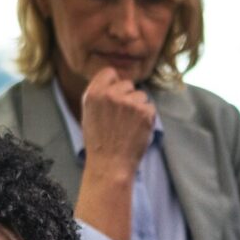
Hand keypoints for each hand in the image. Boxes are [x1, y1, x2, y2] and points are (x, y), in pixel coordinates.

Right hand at [74, 69, 154, 239]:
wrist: (110, 166)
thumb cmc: (99, 144)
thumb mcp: (89, 115)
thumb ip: (100, 95)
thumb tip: (114, 80)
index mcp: (94, 93)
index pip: (110, 72)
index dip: (114, 84)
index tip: (115, 97)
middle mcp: (111, 94)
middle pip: (128, 84)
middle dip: (127, 98)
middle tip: (121, 120)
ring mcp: (129, 103)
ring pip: (141, 96)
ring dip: (138, 109)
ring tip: (128, 128)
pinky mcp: (145, 112)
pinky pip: (150, 108)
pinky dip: (147, 119)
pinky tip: (137, 132)